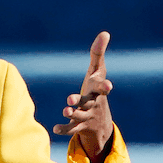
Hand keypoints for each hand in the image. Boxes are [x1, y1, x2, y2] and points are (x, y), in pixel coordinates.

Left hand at [52, 32, 114, 162]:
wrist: (100, 124)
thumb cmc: (96, 90)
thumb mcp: (97, 72)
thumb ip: (98, 54)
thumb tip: (105, 33)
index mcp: (98, 91)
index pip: (102, 88)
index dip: (104, 87)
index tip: (107, 86)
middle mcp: (94, 104)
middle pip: (88, 102)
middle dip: (81, 100)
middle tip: (69, 99)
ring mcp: (87, 116)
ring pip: (79, 116)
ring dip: (72, 113)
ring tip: (65, 110)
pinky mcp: (79, 126)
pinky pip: (72, 129)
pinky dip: (64, 129)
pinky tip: (54, 128)